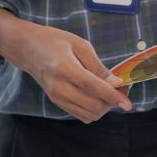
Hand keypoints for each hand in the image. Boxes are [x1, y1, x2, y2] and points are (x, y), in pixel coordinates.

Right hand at [0, 10, 131, 122]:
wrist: (28, 49)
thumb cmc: (54, 41)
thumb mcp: (80, 45)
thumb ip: (98, 67)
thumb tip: (116, 83)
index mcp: (65, 68)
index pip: (94, 88)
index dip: (113, 97)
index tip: (128, 103)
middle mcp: (59, 87)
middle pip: (93, 106)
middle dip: (112, 102)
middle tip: (121, 89)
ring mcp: (56, 97)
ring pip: (88, 115)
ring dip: (104, 108)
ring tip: (110, 92)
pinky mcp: (56, 102)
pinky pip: (81, 115)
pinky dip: (94, 109)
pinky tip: (98, 96)